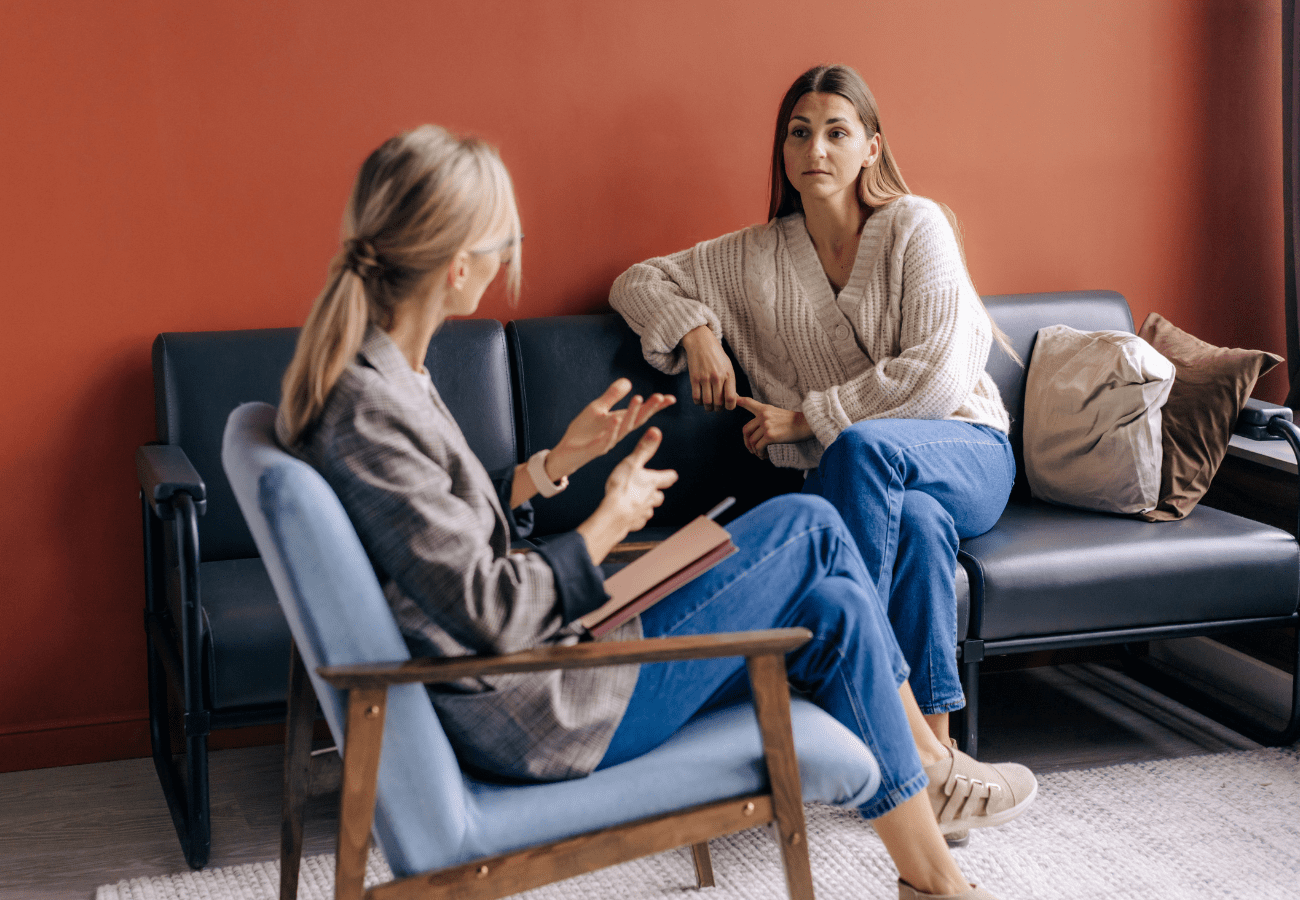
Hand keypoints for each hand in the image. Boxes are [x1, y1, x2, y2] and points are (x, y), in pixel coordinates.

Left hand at [549, 378, 674, 478]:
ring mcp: (607, 441)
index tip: (671, 398)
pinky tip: (615, 419)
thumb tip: (628, 381)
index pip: (641, 413)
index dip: (656, 407)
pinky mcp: (594, 448)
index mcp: (620, 422)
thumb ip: (612, 396)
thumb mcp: (598, 409)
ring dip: (631, 414)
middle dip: (648, 408)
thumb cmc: (584, 431)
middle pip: (636, 420)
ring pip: (623, 428)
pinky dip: (610, 430)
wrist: (566, 452)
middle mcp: (617, 432)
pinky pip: (604, 440)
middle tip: (660, 396)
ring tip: (638, 398)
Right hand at [577, 428, 678, 562]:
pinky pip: (638, 521)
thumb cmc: (622, 488)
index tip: (671, 474)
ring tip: (637, 502)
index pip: (668, 477)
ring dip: (645, 505)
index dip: (669, 475)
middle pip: (659, 496)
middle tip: (652, 489)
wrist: (613, 515)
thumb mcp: (632, 463)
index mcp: (652, 482)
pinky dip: (635, 518)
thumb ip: (644, 449)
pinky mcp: (634, 524)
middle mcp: (651, 498)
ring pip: (649, 509)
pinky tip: (628, 516)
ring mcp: (643, 513)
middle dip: (656, 493)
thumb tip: (656, 431)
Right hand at [682, 325, 736, 410]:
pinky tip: (701, 400)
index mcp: (728, 375)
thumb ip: (731, 383)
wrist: (701, 342)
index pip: (731, 399)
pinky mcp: (694, 378)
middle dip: (718, 409)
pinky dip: (699, 402)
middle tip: (717, 407)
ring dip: (708, 407)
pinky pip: (696, 397)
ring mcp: (705, 378)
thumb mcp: (728, 367)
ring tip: (709, 406)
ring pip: (707, 402)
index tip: (727, 406)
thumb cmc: (717, 356)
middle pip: (718, 403)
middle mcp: (717, 377)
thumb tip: (733, 400)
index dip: (730, 407)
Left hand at [737, 397, 812, 459]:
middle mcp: (763, 416)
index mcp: (765, 409)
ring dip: (755, 451)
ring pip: (752, 441)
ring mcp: (766, 425)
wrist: (807, 424)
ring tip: (761, 454)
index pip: (748, 402)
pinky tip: (765, 455)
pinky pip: (758, 447)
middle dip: (747, 442)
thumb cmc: (794, 422)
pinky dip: (760, 453)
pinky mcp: (770, 436)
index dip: (739, 401)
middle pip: (746, 430)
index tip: (734, 400)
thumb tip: (757, 431)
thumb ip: (766, 417)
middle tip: (752, 449)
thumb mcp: (777, 413)